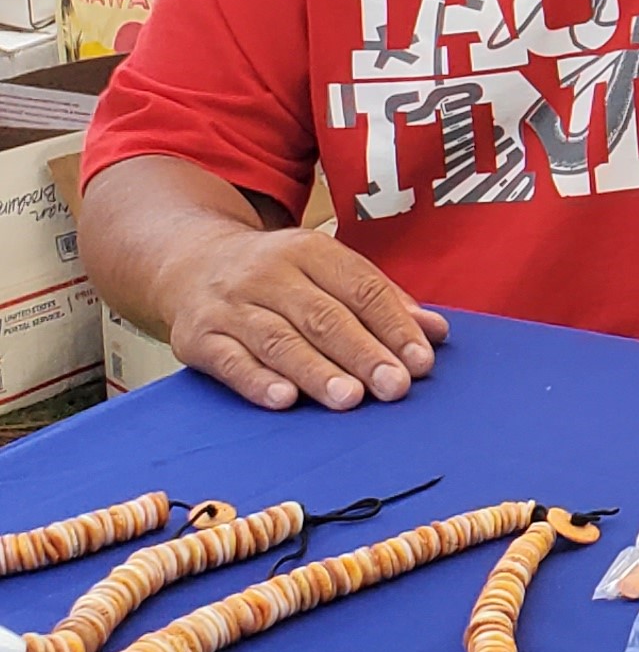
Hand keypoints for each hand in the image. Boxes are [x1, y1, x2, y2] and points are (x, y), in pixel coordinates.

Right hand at [159, 225, 447, 410]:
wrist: (189, 261)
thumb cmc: (278, 275)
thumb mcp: (327, 270)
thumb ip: (380, 300)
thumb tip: (436, 332)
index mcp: (310, 251)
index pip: (361, 288)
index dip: (394, 325)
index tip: (421, 360)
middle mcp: (268, 274)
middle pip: (323, 317)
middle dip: (363, 353)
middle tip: (394, 386)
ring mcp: (230, 305)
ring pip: (278, 340)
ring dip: (316, 371)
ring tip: (350, 397)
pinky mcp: (198, 337)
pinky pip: (229, 361)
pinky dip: (257, 381)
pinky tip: (284, 400)